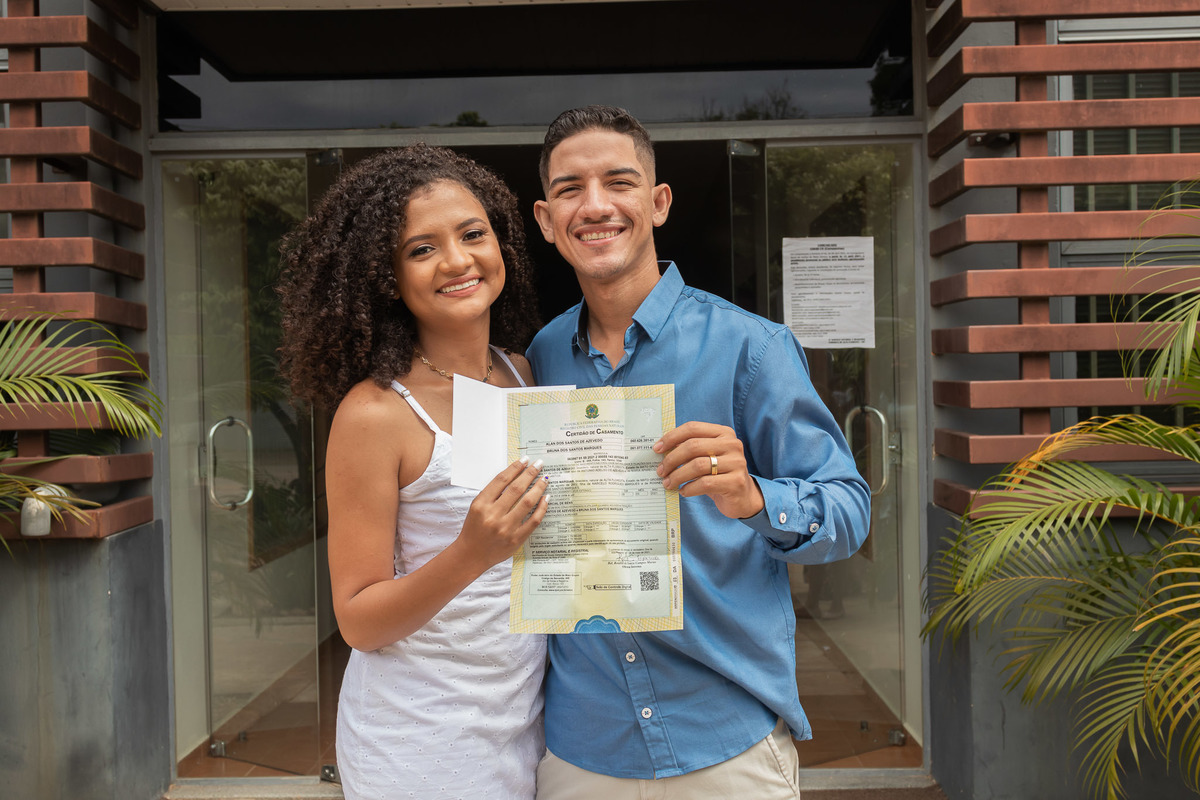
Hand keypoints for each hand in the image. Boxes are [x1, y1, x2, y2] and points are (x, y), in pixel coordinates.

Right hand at [458, 457, 548, 571]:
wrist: (470, 555)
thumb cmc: (474, 528)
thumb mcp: (477, 507)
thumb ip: (493, 494)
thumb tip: (515, 476)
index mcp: (481, 504)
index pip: (501, 480)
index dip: (515, 468)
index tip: (524, 460)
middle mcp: (493, 515)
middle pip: (516, 489)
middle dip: (530, 473)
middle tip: (539, 464)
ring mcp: (506, 528)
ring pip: (528, 502)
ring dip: (539, 487)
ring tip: (544, 478)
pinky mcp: (516, 539)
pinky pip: (534, 521)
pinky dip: (542, 508)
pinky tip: (546, 498)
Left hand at [653, 421, 764, 519]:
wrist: (743, 497)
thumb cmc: (719, 475)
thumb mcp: (707, 457)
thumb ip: (691, 449)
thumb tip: (661, 449)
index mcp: (723, 433)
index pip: (693, 428)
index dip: (672, 437)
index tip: (657, 449)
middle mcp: (732, 444)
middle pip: (693, 446)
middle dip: (672, 459)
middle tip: (661, 471)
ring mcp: (736, 463)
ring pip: (698, 465)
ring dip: (678, 476)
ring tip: (668, 483)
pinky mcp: (736, 482)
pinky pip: (705, 483)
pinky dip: (689, 488)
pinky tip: (683, 491)